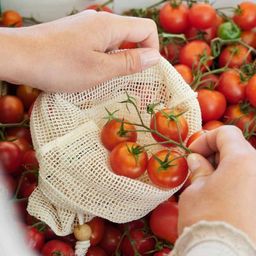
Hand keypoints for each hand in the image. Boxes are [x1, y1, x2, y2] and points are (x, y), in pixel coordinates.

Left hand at [0, 11, 159, 91]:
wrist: (19, 57)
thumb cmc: (58, 66)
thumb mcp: (100, 70)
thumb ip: (129, 63)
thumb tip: (154, 57)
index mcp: (110, 25)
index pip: (146, 29)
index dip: (152, 50)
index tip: (145, 71)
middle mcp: (100, 21)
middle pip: (131, 35)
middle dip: (134, 58)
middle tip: (126, 80)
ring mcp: (86, 26)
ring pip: (114, 41)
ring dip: (117, 60)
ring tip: (105, 78)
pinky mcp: (75, 34)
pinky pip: (98, 44)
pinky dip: (102, 58)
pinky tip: (90, 71)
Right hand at [179, 126, 255, 242]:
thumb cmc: (206, 220)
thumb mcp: (195, 190)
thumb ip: (198, 169)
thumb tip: (197, 160)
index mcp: (243, 160)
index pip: (226, 134)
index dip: (205, 139)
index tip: (192, 153)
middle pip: (238, 149)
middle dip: (215, 155)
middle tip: (198, 168)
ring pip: (245, 167)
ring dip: (226, 170)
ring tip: (209, 185)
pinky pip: (251, 183)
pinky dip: (237, 183)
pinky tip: (223, 197)